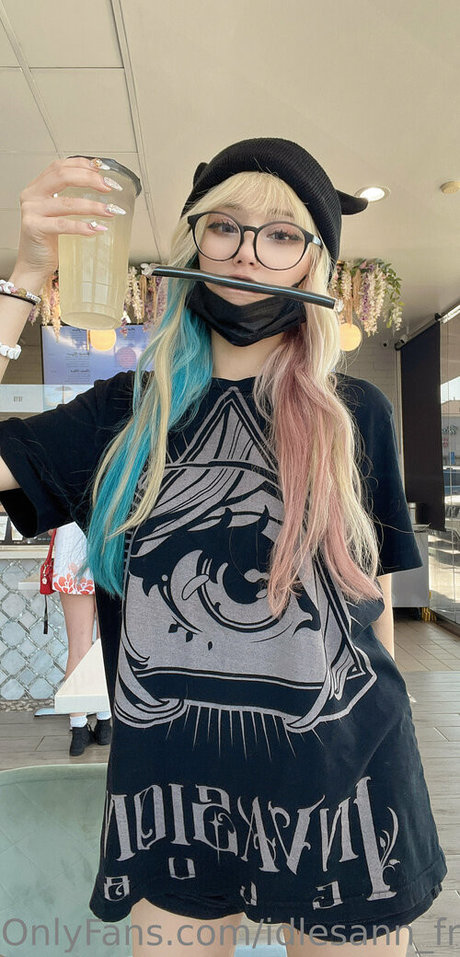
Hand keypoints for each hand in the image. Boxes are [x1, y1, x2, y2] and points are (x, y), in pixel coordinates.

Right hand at [14, 157, 116, 280]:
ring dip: (92, 205)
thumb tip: (102, 186)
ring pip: (66, 202)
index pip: (60, 166)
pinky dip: (82, 226)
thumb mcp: (59, 213)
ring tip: (110, 211)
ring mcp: (31, 210)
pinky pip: (63, 225)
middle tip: (109, 187)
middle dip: (89, 179)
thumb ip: (71, 198)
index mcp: (38, 187)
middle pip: (62, 176)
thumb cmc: (49, 239)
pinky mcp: (34, 227)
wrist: (34, 264)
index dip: (83, 165)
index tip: (104, 170)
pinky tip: (96, 228)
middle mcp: (32, 195)